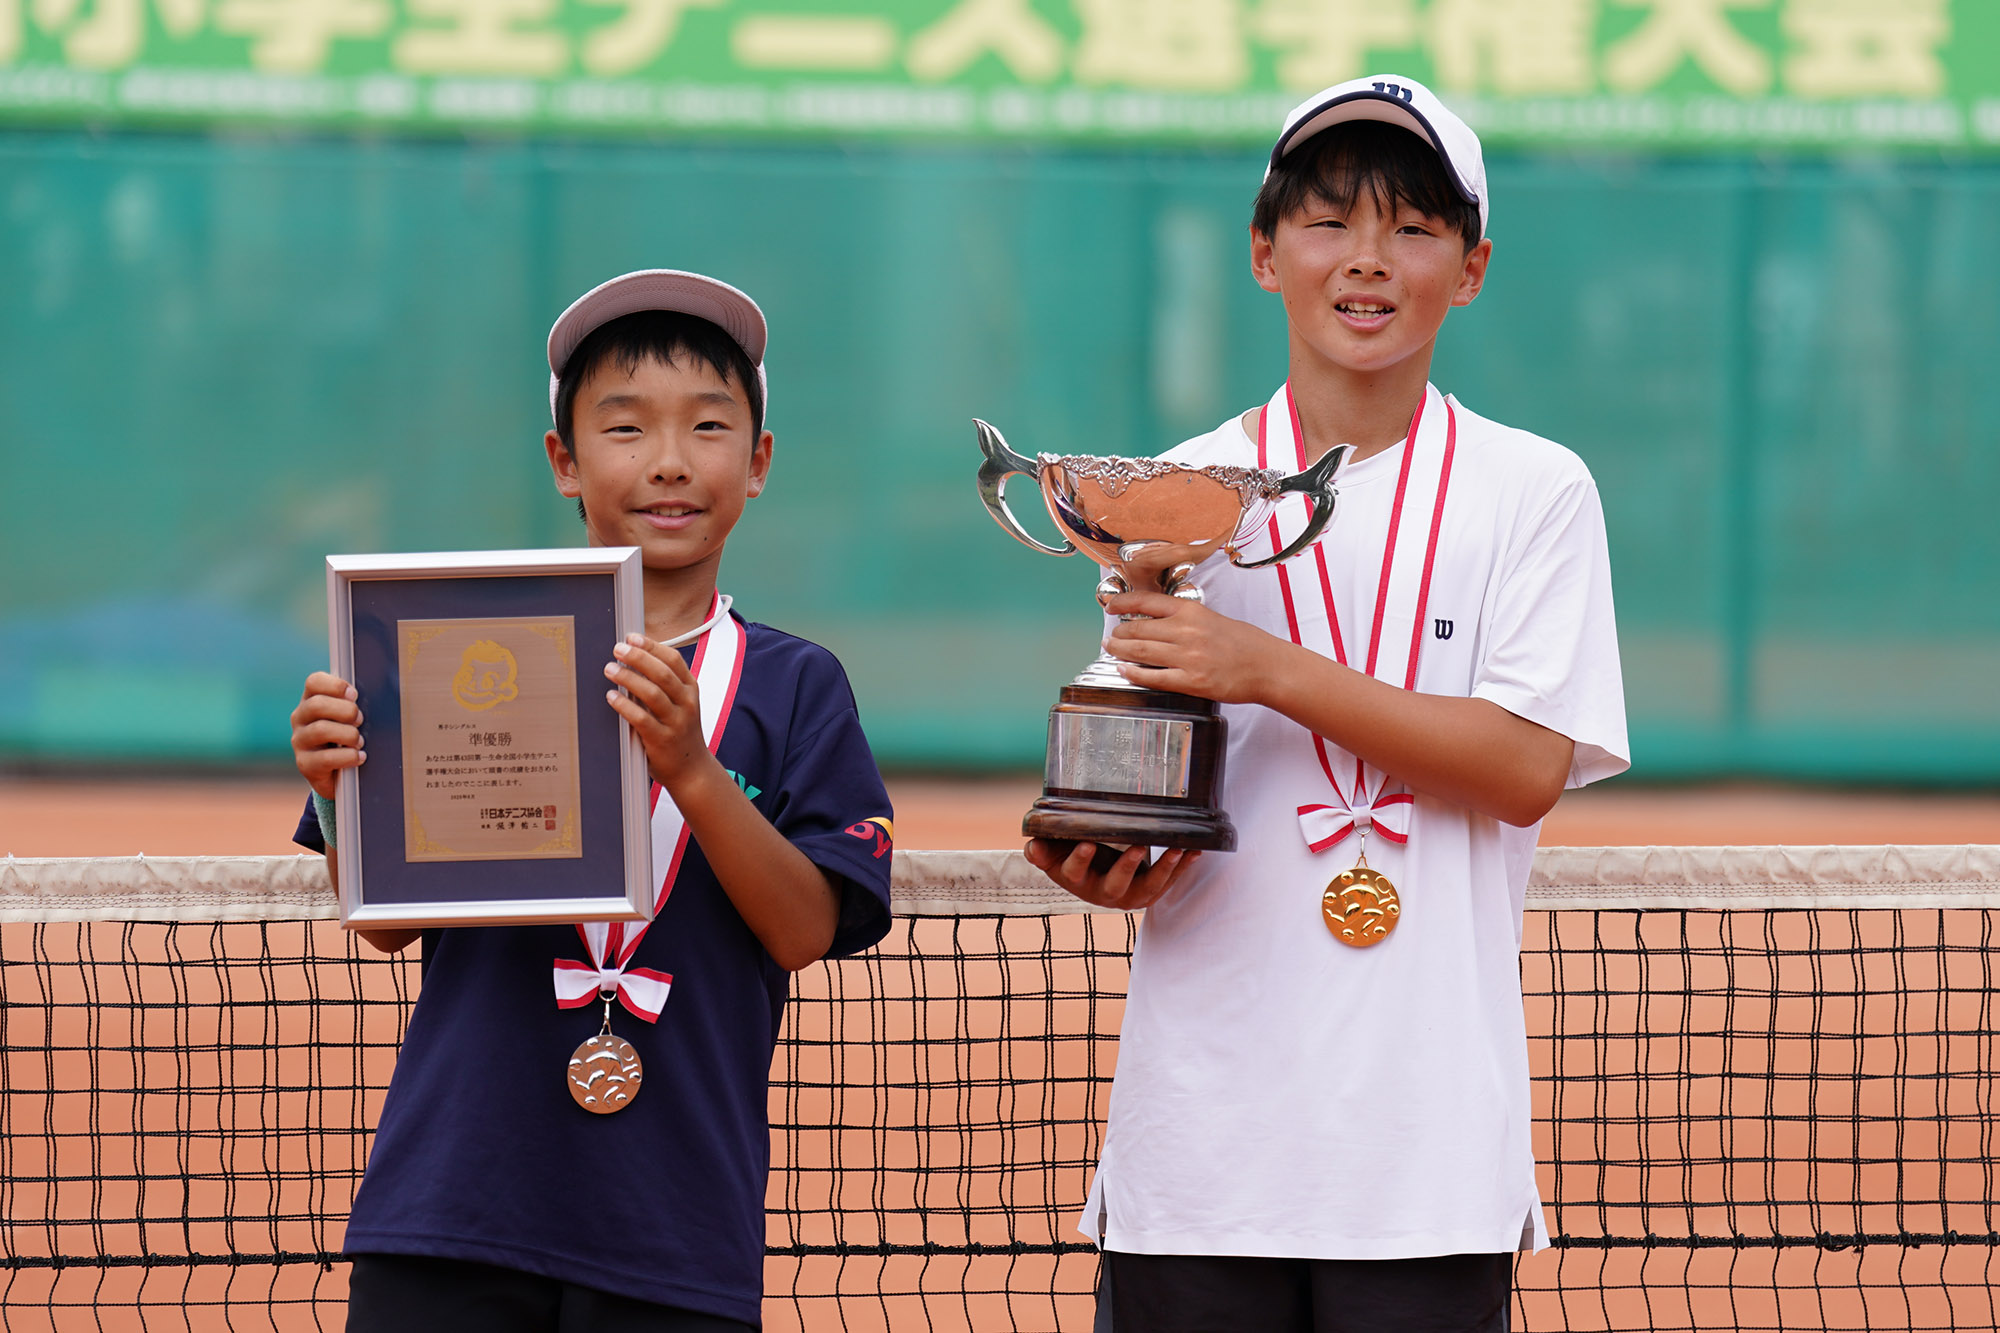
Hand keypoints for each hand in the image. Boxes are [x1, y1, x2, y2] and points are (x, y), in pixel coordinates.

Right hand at [291, 672, 363, 799]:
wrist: (337, 773)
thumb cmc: (346, 737)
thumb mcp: (348, 717)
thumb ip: (353, 703)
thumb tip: (377, 692)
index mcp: (311, 700)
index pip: (314, 682)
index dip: (335, 685)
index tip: (354, 695)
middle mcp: (300, 718)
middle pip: (317, 705)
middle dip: (346, 711)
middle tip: (359, 720)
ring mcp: (300, 741)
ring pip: (321, 730)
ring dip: (348, 735)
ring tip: (360, 741)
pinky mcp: (305, 764)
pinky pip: (326, 758)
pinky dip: (348, 756)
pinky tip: (359, 757)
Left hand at [604, 634, 714, 788]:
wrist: (692, 769)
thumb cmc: (680, 733)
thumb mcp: (681, 705)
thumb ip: (664, 684)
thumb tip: (633, 659)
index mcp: (690, 690)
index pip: (674, 660)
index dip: (652, 646)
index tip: (632, 637)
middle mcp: (686, 703)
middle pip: (662, 673)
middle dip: (638, 657)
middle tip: (617, 649)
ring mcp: (676, 722)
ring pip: (653, 694)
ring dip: (629, 678)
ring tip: (610, 669)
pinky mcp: (662, 740)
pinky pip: (642, 719)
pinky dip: (625, 706)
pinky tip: (611, 697)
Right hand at [1023, 838, 1201, 910]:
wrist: (1091, 870)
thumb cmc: (1069, 855)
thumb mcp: (1052, 853)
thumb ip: (1041, 849)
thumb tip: (1034, 847)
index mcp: (1075, 880)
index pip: (1074, 871)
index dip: (1079, 859)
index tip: (1086, 842)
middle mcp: (1102, 892)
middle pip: (1115, 885)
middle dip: (1127, 867)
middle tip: (1138, 846)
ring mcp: (1128, 895)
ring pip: (1147, 888)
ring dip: (1164, 869)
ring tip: (1178, 850)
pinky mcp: (1148, 893)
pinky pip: (1167, 883)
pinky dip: (1182, 868)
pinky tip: (1194, 851)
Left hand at [1101, 590, 1292, 705]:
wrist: (1267, 667)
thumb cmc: (1245, 643)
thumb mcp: (1213, 619)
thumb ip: (1185, 620)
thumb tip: (1156, 623)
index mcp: (1192, 611)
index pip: (1147, 601)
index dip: (1123, 603)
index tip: (1111, 606)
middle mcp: (1187, 631)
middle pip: (1138, 629)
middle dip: (1118, 633)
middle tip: (1110, 636)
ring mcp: (1188, 657)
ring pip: (1140, 652)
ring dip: (1120, 651)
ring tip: (1111, 650)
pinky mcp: (1191, 682)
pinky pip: (1153, 677)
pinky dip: (1133, 673)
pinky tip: (1124, 670)